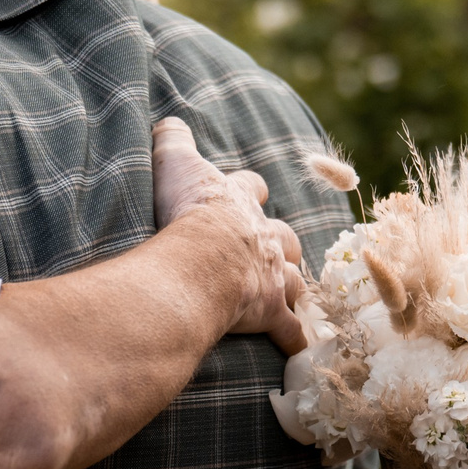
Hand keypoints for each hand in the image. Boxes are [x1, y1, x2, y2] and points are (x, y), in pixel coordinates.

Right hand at [151, 119, 308, 354]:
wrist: (206, 258)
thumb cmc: (190, 211)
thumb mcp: (175, 164)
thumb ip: (172, 139)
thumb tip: (169, 120)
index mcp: (240, 204)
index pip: (252, 188)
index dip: (251, 190)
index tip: (253, 191)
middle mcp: (264, 239)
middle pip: (285, 238)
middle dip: (282, 243)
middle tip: (277, 250)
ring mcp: (272, 278)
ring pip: (295, 282)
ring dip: (294, 288)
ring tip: (292, 297)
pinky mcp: (270, 313)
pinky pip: (289, 330)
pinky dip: (295, 339)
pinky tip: (298, 348)